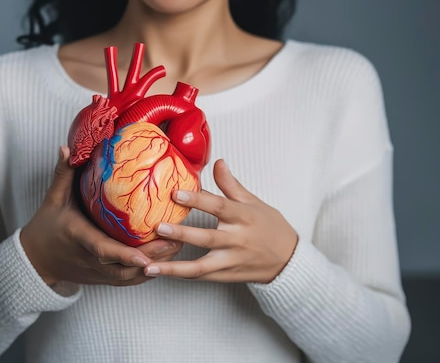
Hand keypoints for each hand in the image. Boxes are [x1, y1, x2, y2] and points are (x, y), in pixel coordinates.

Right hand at [20, 146, 182, 288]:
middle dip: (152, 258)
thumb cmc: (47, 226)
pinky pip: (128, 280)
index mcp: (78, 237)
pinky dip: (148, 273)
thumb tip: (66, 147)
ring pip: (130, 277)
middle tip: (178, 240)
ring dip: (156, 266)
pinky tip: (167, 260)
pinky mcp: (104, 278)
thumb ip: (63, 174)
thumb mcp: (53, 199)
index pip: (102, 249)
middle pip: (124, 267)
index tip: (144, 256)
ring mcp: (98, 272)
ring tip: (178, 247)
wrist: (37, 260)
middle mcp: (90, 259)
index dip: (124, 255)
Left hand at [144, 159, 297, 283]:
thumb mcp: (254, 202)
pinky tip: (159, 272)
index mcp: (244, 217)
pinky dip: (180, 276)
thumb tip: (217, 161)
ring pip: (201, 266)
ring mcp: (231, 261)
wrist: (288, 261)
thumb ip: (231, 185)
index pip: (219, 207)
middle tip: (158, 227)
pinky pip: (201, 277)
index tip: (176, 193)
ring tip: (150, 264)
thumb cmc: (270, 228)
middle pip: (207, 238)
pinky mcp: (227, 276)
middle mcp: (238, 240)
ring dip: (174, 266)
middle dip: (182, 233)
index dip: (198, 200)